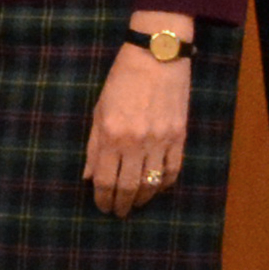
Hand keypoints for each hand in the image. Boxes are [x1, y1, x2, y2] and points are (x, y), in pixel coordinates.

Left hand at [85, 41, 194, 217]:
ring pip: (152, 183)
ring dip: (142, 199)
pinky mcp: (179, 136)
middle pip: (128, 187)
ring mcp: (161, 141)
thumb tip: (88, 177)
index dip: (102, 198)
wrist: (157, 57)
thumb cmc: (121, 80)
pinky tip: (157, 188)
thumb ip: (94, 146)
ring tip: (134, 204)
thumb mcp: (99, 110)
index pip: (106, 179)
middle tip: (117, 212)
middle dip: (121, 204)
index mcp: (112, 135)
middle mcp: (136, 142)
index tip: (101, 207)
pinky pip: (173, 170)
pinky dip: (165, 184)